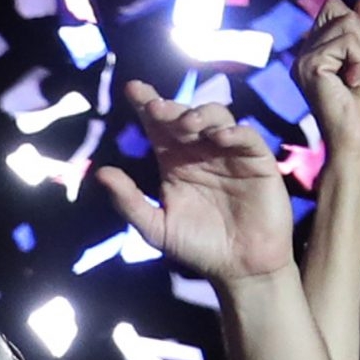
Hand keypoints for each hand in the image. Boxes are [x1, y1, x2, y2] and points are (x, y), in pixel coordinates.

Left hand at [97, 82, 293, 284]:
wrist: (239, 270)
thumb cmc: (198, 247)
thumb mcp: (156, 228)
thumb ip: (129, 201)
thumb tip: (101, 172)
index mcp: (174, 161)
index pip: (158, 126)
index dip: (147, 104)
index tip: (133, 89)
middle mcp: (201, 151)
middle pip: (185, 116)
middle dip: (171, 108)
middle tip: (157, 109)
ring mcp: (230, 153)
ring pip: (217, 117)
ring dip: (201, 114)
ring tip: (187, 123)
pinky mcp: (258, 162)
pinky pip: (247, 138)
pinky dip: (235, 132)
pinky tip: (220, 137)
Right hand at [291, 0, 359, 169]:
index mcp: (315, 53)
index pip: (336, 9)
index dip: (359, 30)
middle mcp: (303, 55)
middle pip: (338, 8)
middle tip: (359, 72)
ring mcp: (303, 60)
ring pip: (346, 22)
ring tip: (356, 80)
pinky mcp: (309, 67)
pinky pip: (347, 40)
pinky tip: (352, 84)